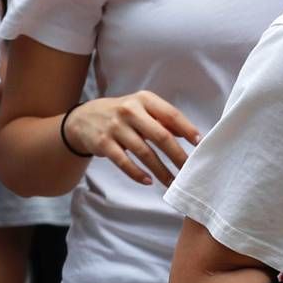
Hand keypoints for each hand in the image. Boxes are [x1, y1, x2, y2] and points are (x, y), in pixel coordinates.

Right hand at [63, 91, 201, 186]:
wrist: (83, 119)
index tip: (200, 143)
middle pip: (160, 136)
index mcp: (144, 100)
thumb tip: (189, 134)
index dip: (187, 129)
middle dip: (177, 155)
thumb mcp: (141, 109)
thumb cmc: (121, 114)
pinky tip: (149, 181)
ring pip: (144, 153)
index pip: (171, 114)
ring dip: (161, 170)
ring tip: (172, 182)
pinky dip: (137, 174)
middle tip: (189, 171)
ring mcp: (115, 127)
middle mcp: (130, 111)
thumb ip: (163, 119)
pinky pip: (124, 162)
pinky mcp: (103, 144)